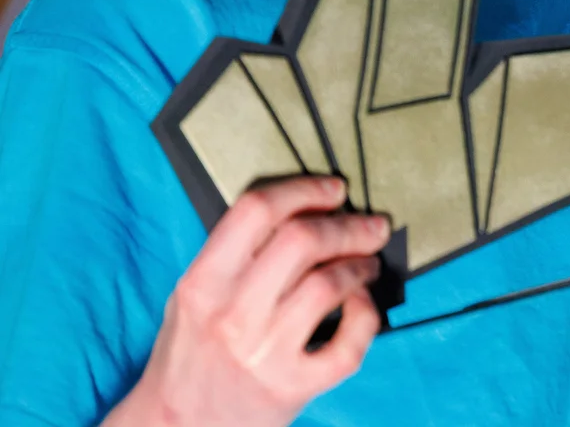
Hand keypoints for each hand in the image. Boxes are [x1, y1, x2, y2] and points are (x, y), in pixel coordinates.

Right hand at [105, 175, 390, 426]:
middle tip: (371, 225)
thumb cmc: (191, 354)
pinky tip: (360, 305)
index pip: (256, 211)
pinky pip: (348, 343)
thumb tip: (305, 210)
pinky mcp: (292, 388)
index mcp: (202, 283)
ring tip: (369, 263)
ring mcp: (264, 353)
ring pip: (330, 285)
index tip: (335, 189)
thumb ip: (237, 255)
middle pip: (303, 240)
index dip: (304, 189)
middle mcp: (232, 315)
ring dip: (361, 265)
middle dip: (348, 225)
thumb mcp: (195, 296)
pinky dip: (365, 316)